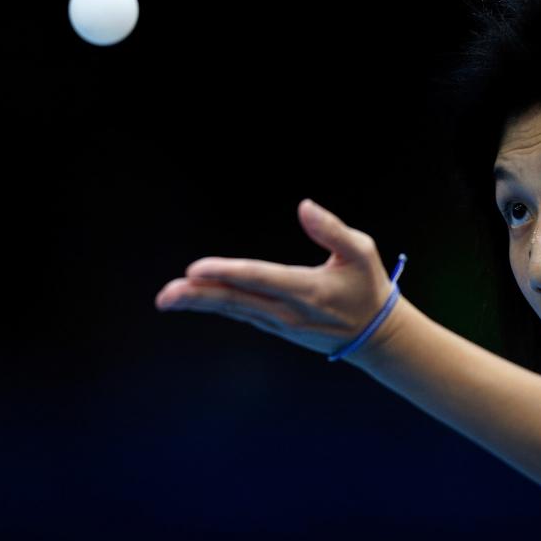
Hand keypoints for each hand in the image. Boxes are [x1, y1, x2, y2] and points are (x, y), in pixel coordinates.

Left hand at [155, 199, 401, 359]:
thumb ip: (332, 229)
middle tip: (165, 295)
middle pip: (235, 301)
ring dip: (199, 303)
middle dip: (198, 296)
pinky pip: (240, 314)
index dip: (225, 272)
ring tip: (167, 298)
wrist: (375, 334)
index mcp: (307, 290)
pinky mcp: (276, 328)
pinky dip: (216, 306)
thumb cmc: (367, 285)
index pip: (259, 278)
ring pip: (233, 309)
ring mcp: (279, 323)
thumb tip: (304, 206)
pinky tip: (195, 299)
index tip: (195, 268)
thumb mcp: (361, 251)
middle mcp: (288, 310)